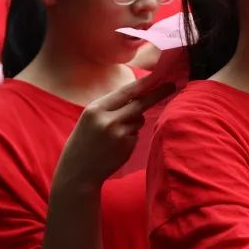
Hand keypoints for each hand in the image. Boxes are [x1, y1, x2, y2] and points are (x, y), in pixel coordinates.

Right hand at [53, 73, 175, 189]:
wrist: (77, 172)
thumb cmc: (84, 141)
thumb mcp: (91, 118)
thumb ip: (111, 106)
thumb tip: (138, 94)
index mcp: (96, 109)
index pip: (126, 91)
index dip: (144, 83)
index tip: (158, 76)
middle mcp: (108, 120)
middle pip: (140, 103)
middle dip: (157, 94)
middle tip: (171, 86)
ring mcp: (119, 133)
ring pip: (139, 119)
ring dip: (134, 122)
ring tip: (114, 134)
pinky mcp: (127, 145)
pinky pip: (136, 133)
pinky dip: (130, 135)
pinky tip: (115, 145)